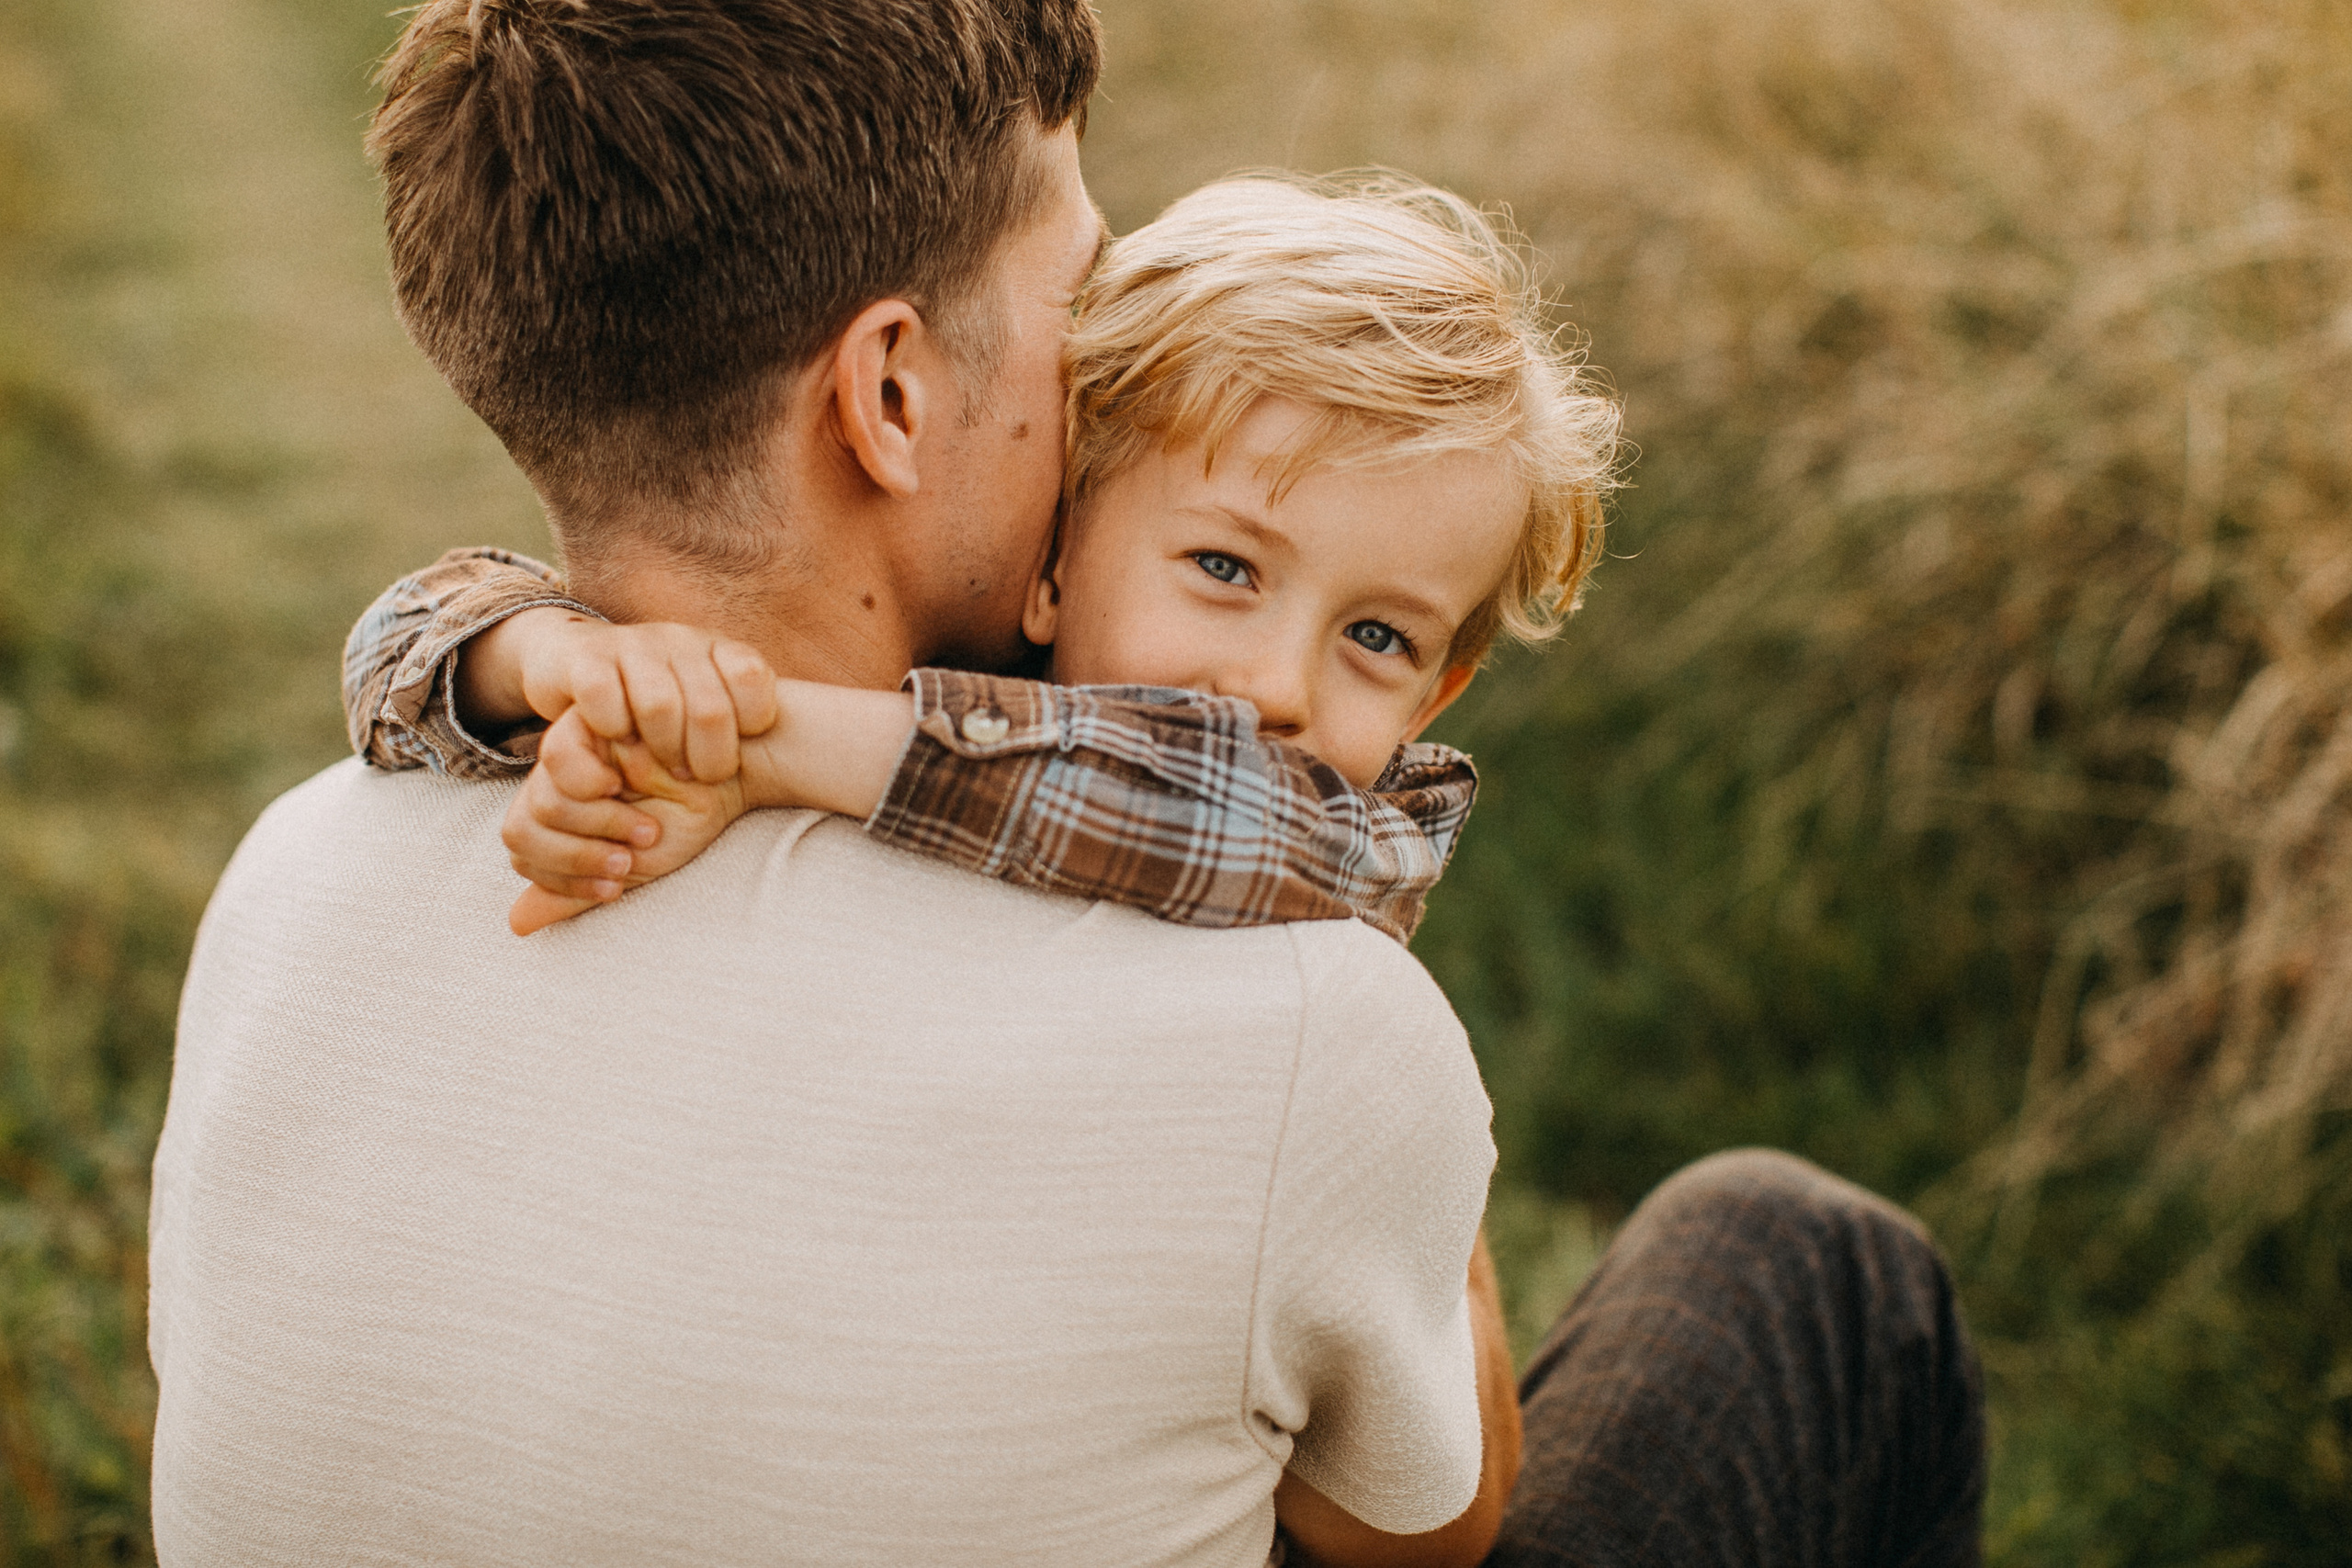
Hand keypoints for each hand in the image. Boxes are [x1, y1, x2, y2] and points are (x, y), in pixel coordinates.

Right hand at [467, 610, 780, 782]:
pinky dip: (612, 727)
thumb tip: (800, 750)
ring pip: (658, 704)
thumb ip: (744, 721)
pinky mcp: (586, 659)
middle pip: (709, 707)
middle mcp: (678, 640)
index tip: (740, 748)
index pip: (752, 677)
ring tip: (662, 771)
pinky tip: (617, 740)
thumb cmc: (658, 699)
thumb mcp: (708, 701)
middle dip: (709, 758)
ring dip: (662, 750)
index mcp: (716, 648)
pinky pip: (603, 696)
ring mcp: (631, 646)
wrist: (576, 659)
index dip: (751, 722)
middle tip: (700, 780)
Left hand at [501, 707, 749, 934]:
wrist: (734, 773)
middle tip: (629, 857)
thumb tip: (515, 924)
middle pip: (520, 829)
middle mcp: (555, 781)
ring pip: (541, 801)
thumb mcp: (632, 867)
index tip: (617, 886)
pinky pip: (556, 756)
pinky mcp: (585, 718)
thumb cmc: (691, 816)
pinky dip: (589, 784)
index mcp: (559, 814)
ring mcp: (568, 749)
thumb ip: (575, 892)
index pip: (522, 854)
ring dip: (598, 825)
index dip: (562, 879)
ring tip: (645, 826)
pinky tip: (625, 784)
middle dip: (578, 857)